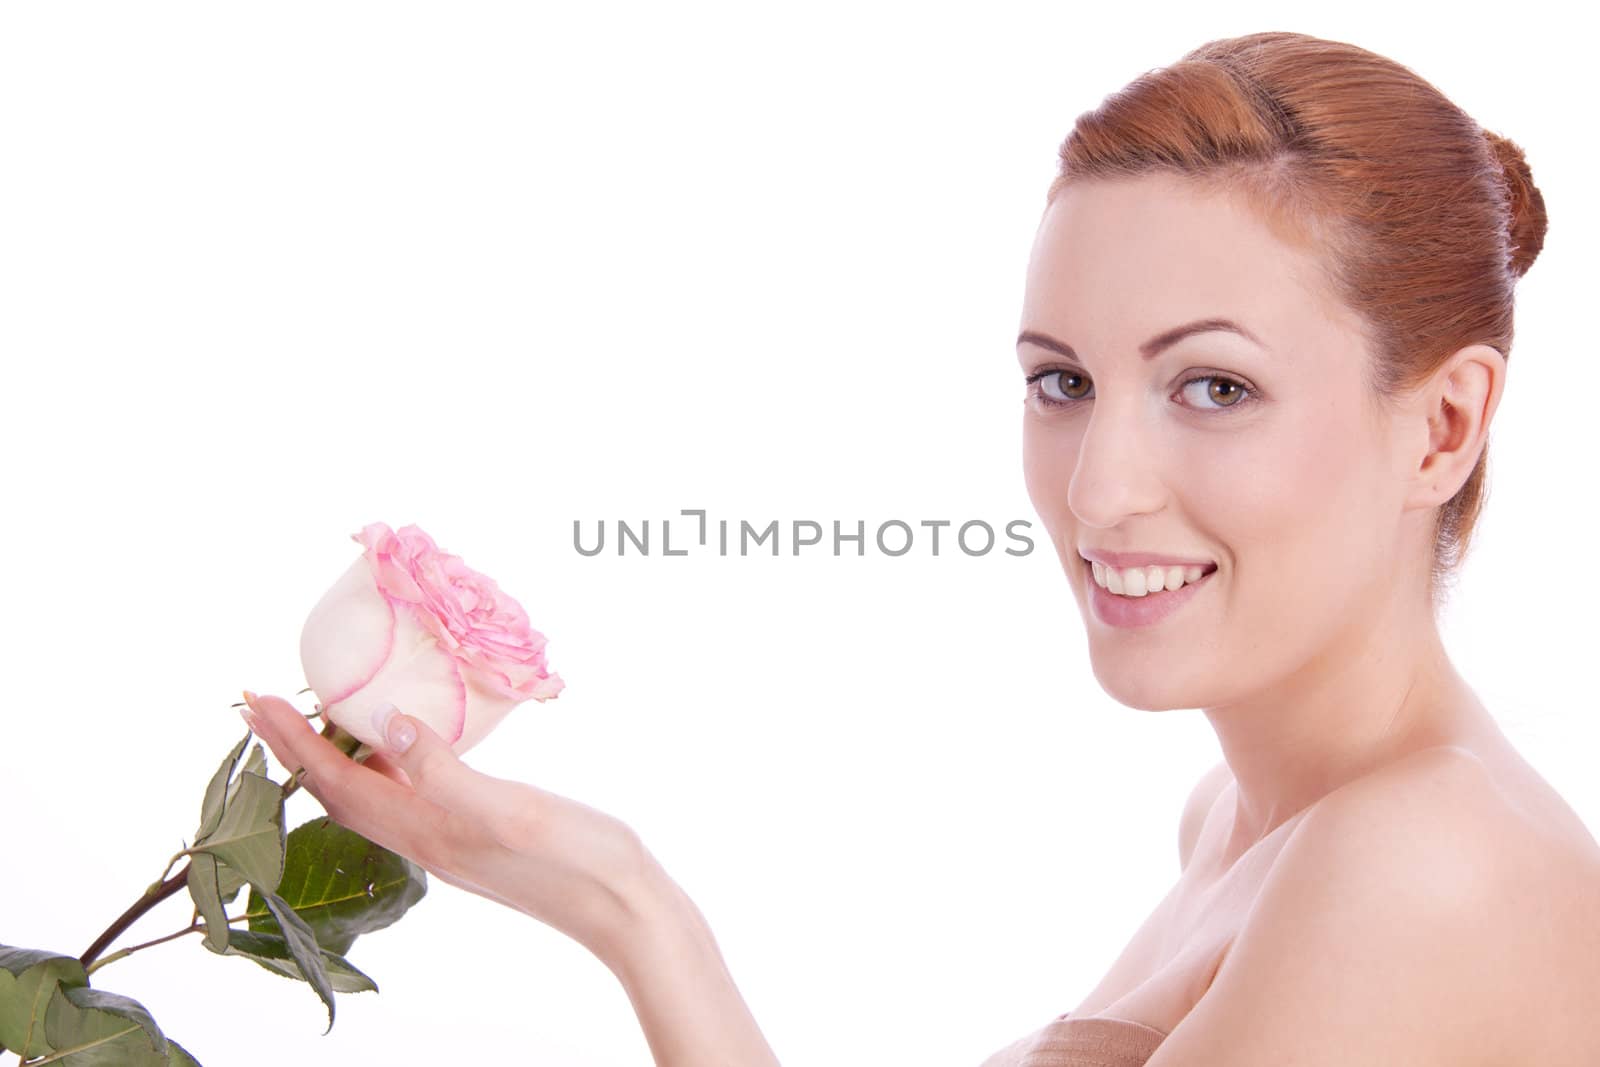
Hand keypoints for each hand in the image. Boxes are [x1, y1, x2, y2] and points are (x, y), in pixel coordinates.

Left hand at [239, 691, 659, 970]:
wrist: (626, 909)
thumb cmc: (577, 860)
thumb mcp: (509, 808)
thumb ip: (443, 770)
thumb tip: (381, 723)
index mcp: (427, 831)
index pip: (336, 784)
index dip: (290, 743)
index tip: (254, 698)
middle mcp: (429, 840)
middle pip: (340, 794)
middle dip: (297, 751)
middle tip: (267, 704)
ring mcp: (454, 842)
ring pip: (373, 798)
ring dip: (336, 760)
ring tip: (320, 720)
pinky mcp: (480, 837)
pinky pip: (410, 797)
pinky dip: (387, 766)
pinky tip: (404, 745)